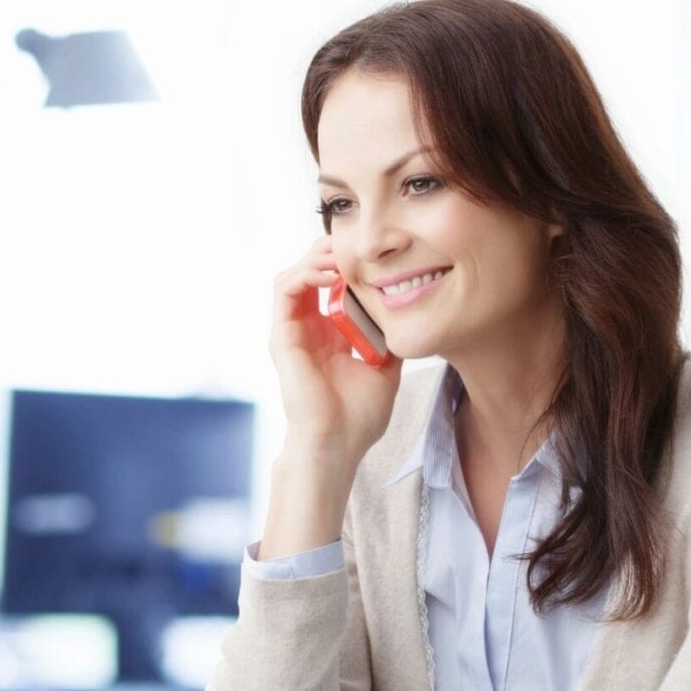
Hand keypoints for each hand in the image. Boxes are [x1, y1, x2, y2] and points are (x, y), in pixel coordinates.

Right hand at [269, 235, 403, 462]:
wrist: (337, 444)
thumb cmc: (358, 418)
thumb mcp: (386, 369)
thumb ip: (390, 340)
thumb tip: (409, 316)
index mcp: (330, 335)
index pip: (332, 284)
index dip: (348, 264)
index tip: (374, 256)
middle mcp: (308, 329)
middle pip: (310, 272)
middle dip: (331, 252)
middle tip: (356, 245)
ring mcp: (292, 331)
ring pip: (294, 273)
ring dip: (316, 258)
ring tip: (342, 255)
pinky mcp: (282, 336)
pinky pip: (286, 288)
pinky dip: (305, 273)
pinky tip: (330, 274)